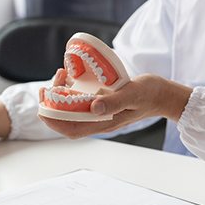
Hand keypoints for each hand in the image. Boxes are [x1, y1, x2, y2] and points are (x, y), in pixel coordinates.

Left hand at [39, 73, 191, 138]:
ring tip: (61, 74)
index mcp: (103, 123)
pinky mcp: (101, 101)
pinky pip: (80, 98)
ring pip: (71, 108)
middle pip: (66, 119)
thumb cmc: (149, 94)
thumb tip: (93, 107)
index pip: (71, 129)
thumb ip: (114, 102)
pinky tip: (70, 75)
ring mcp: (98, 111)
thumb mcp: (132, 94)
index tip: (42, 107)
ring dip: (60, 94)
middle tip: (45, 88)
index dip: (53, 122)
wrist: (162, 93)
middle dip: (51, 106)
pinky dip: (71, 88)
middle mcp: (97, 119)